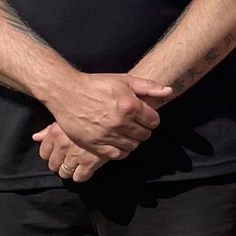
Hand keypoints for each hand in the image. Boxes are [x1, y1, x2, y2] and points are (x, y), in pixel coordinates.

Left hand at [33, 121, 119, 182]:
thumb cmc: (88, 113)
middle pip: (53, 165)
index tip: (58, 152)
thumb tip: (35, 137)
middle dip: (59, 163)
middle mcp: (63, 146)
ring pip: (65, 173)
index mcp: (55, 134)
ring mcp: (76, 156)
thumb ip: (49, 129)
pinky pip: (80, 177)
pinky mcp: (90, 162)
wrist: (111, 115)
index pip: (43, 153)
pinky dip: (81, 175)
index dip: (50, 154)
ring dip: (69, 170)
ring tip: (77, 164)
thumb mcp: (67, 117)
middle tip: (68, 159)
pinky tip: (86, 169)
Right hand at [42, 71, 172, 153]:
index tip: (145, 117)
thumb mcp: (124, 80)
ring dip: (133, 140)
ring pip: (133, 146)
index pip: (154, 121)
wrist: (66, 92)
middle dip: (143, 130)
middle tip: (135, 124)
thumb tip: (169, 91)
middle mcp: (120, 122)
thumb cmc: (96, 84)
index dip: (151, 119)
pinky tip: (118, 141)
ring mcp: (106, 135)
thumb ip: (149, 87)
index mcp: (130, 106)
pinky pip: (117, 155)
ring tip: (126, 132)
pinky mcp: (94, 145)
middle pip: (144, 135)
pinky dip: (121, 150)